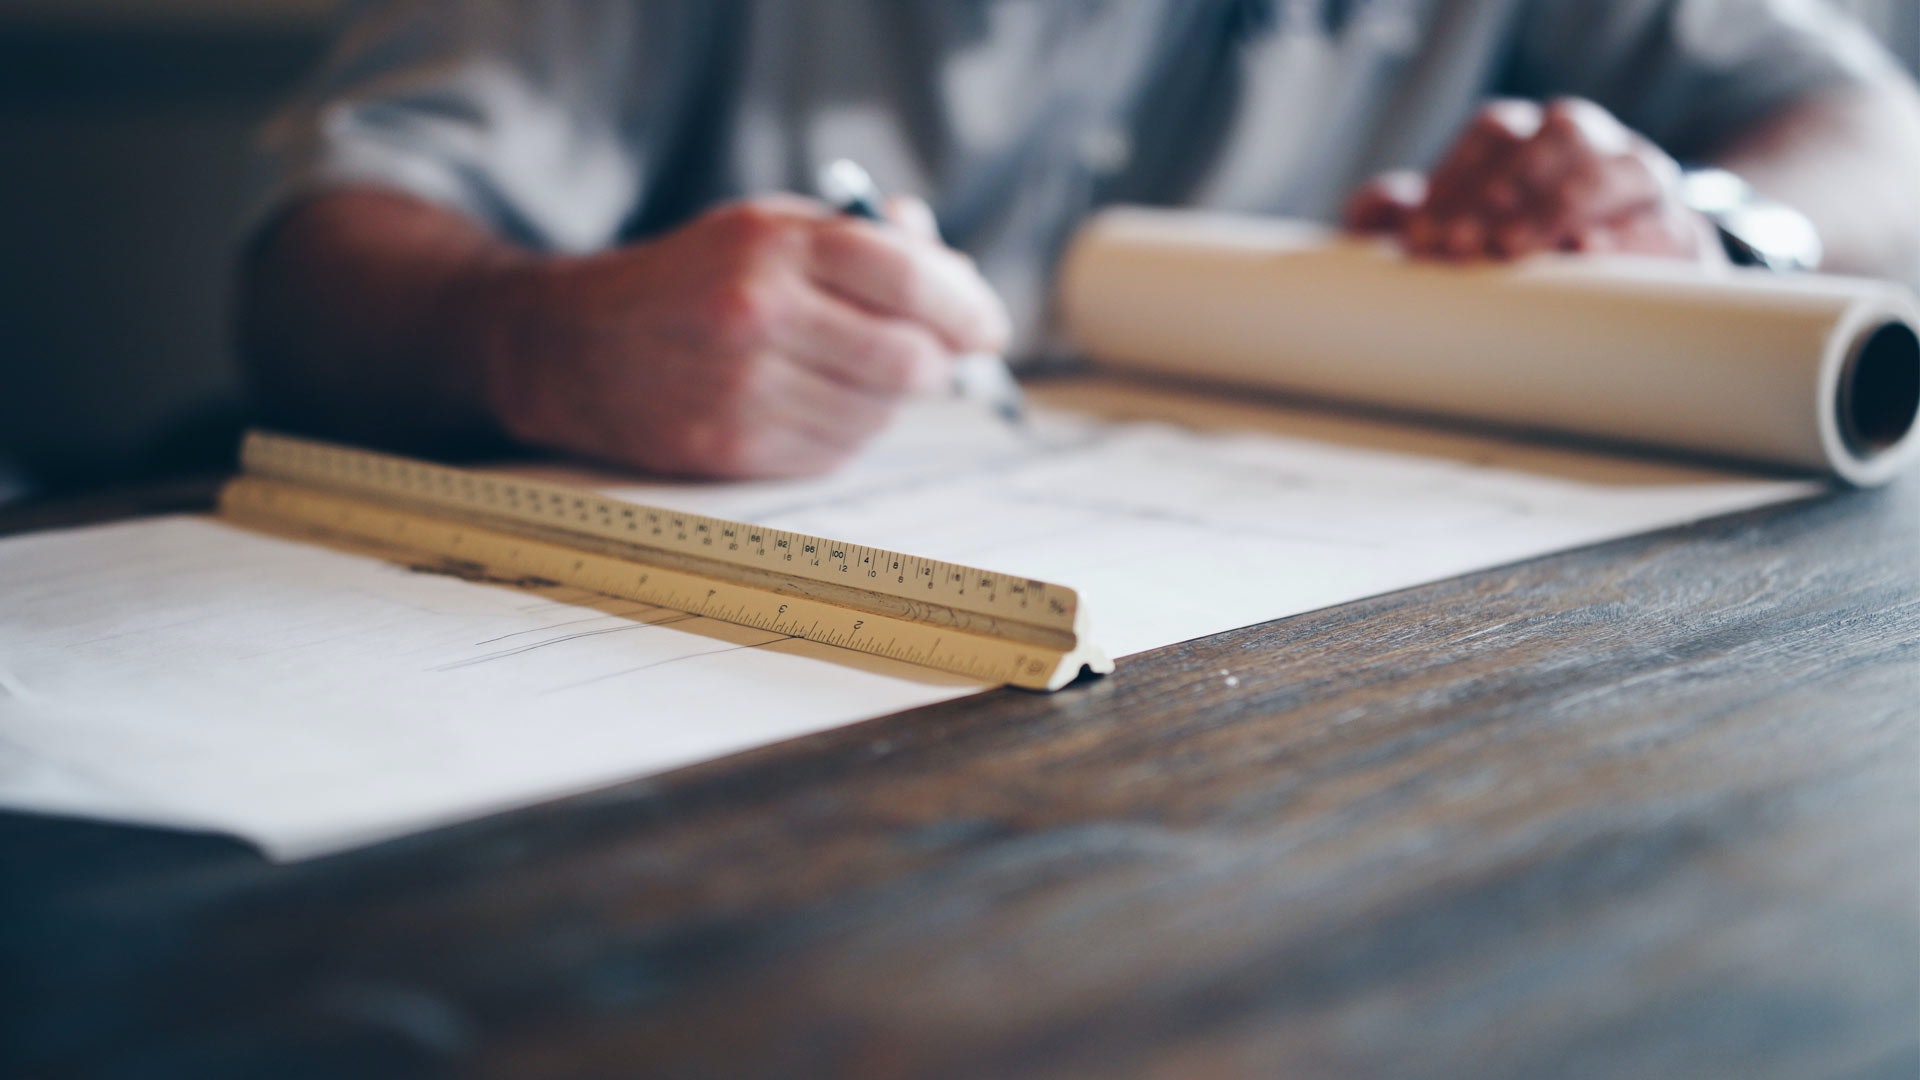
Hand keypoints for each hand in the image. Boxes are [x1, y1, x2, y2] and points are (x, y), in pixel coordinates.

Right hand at [474, 194, 1009, 477]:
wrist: (572, 346)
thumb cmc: (687, 281)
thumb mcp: (763, 228)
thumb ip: (860, 240)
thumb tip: (952, 268)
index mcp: (772, 246)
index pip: (909, 279)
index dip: (967, 306)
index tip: (988, 326)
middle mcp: (759, 316)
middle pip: (909, 359)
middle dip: (940, 362)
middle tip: (940, 356)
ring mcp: (746, 391)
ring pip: (880, 414)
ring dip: (891, 400)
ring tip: (856, 372)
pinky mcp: (734, 449)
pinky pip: (838, 452)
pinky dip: (850, 430)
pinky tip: (818, 403)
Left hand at [1344, 97, 1723, 263]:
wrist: (1616, 283)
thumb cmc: (1510, 251)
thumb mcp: (1449, 232)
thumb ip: (1401, 217)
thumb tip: (1381, 205)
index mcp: (1532, 134)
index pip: (1494, 132)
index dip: (1456, 179)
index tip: (1421, 238)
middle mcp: (1591, 143)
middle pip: (1554, 138)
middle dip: (1501, 191)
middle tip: (1457, 246)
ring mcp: (1641, 179)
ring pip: (1614, 169)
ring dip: (1557, 206)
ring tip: (1510, 249)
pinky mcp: (1680, 229)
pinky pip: (1663, 224)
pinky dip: (1626, 239)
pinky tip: (1587, 255)